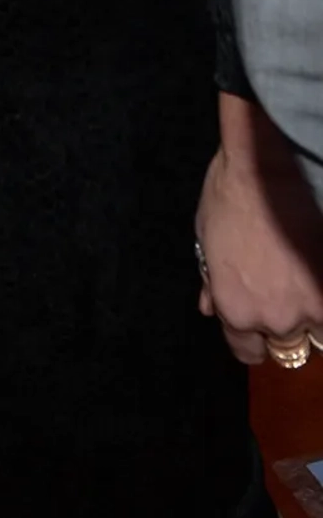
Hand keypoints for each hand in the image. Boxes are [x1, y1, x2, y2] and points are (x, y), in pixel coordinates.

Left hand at [196, 93, 322, 363]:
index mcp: (235, 309)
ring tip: (306, 278)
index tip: (262, 329)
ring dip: (315, 313)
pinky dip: (322, 291)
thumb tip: (209, 308)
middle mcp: (273, 318)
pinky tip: (317, 268)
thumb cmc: (231, 194)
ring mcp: (310, 305)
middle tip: (290, 293)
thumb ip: (212, 282)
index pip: (247, 351)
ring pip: (320, 332)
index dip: (255, 339)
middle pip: (287, 346)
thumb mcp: (207, 239)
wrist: (268, 166)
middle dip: (288, 326)